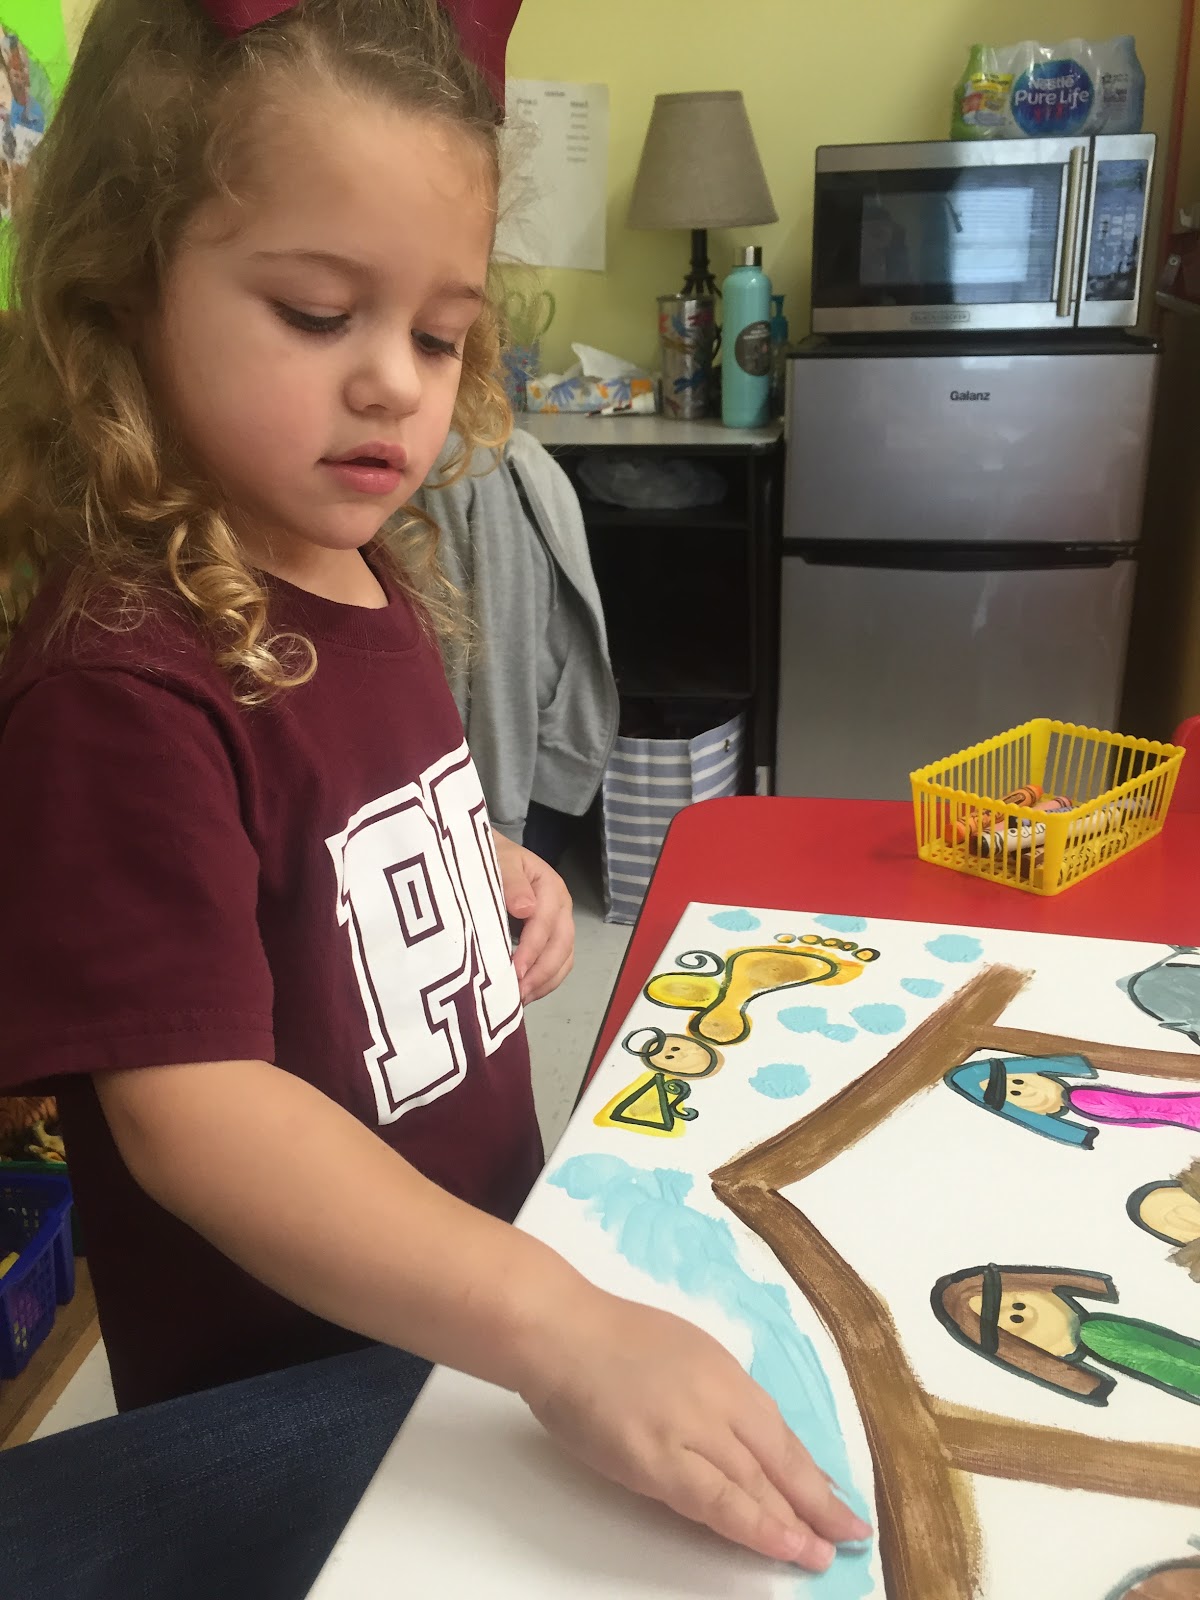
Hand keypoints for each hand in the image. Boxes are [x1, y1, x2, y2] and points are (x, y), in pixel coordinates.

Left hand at [493, 833, 573, 1002]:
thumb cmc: (490, 857)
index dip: (530, 950)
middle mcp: (560, 906)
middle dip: (541, 973)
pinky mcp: (551, 936)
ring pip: (564, 958)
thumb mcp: (496, 859)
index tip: (513, 972)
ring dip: (545, 982)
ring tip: (521, 1000)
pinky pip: (557, 962)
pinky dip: (545, 981)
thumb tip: (525, 908)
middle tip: (517, 995)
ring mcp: (558, 923)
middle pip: (561, 946)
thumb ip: (510, 880)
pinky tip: (526, 993)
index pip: (544, 924)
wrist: (490, 854)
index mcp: (549, 886)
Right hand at [521, 1288, 871, 1569]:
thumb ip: (712, 1392)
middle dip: (819, 1500)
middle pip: (780, 1459)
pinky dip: (754, 1525)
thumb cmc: (606, 1336)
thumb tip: (741, 1436)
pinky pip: (717, 1501)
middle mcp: (719, 1400)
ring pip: (756, 1485)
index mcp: (725, 1372)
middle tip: (851, 1531)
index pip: (779, 1431)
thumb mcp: (680, 1351)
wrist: (559, 1329)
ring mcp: (691, 1430)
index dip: (809, 1469)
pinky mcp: (658, 1460)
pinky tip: (781, 1542)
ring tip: (824, 1552)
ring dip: (794, 1522)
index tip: (834, 1495)